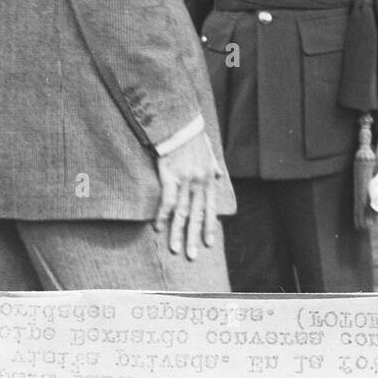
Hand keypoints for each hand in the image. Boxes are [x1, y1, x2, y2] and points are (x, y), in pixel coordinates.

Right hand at [155, 130, 221, 259]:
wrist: (180, 122)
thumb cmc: (193, 135)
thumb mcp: (209, 151)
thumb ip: (214, 165)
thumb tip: (219, 176)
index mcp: (208, 178)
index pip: (210, 208)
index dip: (209, 226)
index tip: (207, 243)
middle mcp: (199, 182)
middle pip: (197, 215)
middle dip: (194, 237)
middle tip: (192, 256)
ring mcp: (185, 181)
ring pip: (182, 213)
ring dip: (177, 233)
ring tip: (175, 249)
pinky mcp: (170, 176)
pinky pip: (167, 201)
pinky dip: (162, 216)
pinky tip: (157, 227)